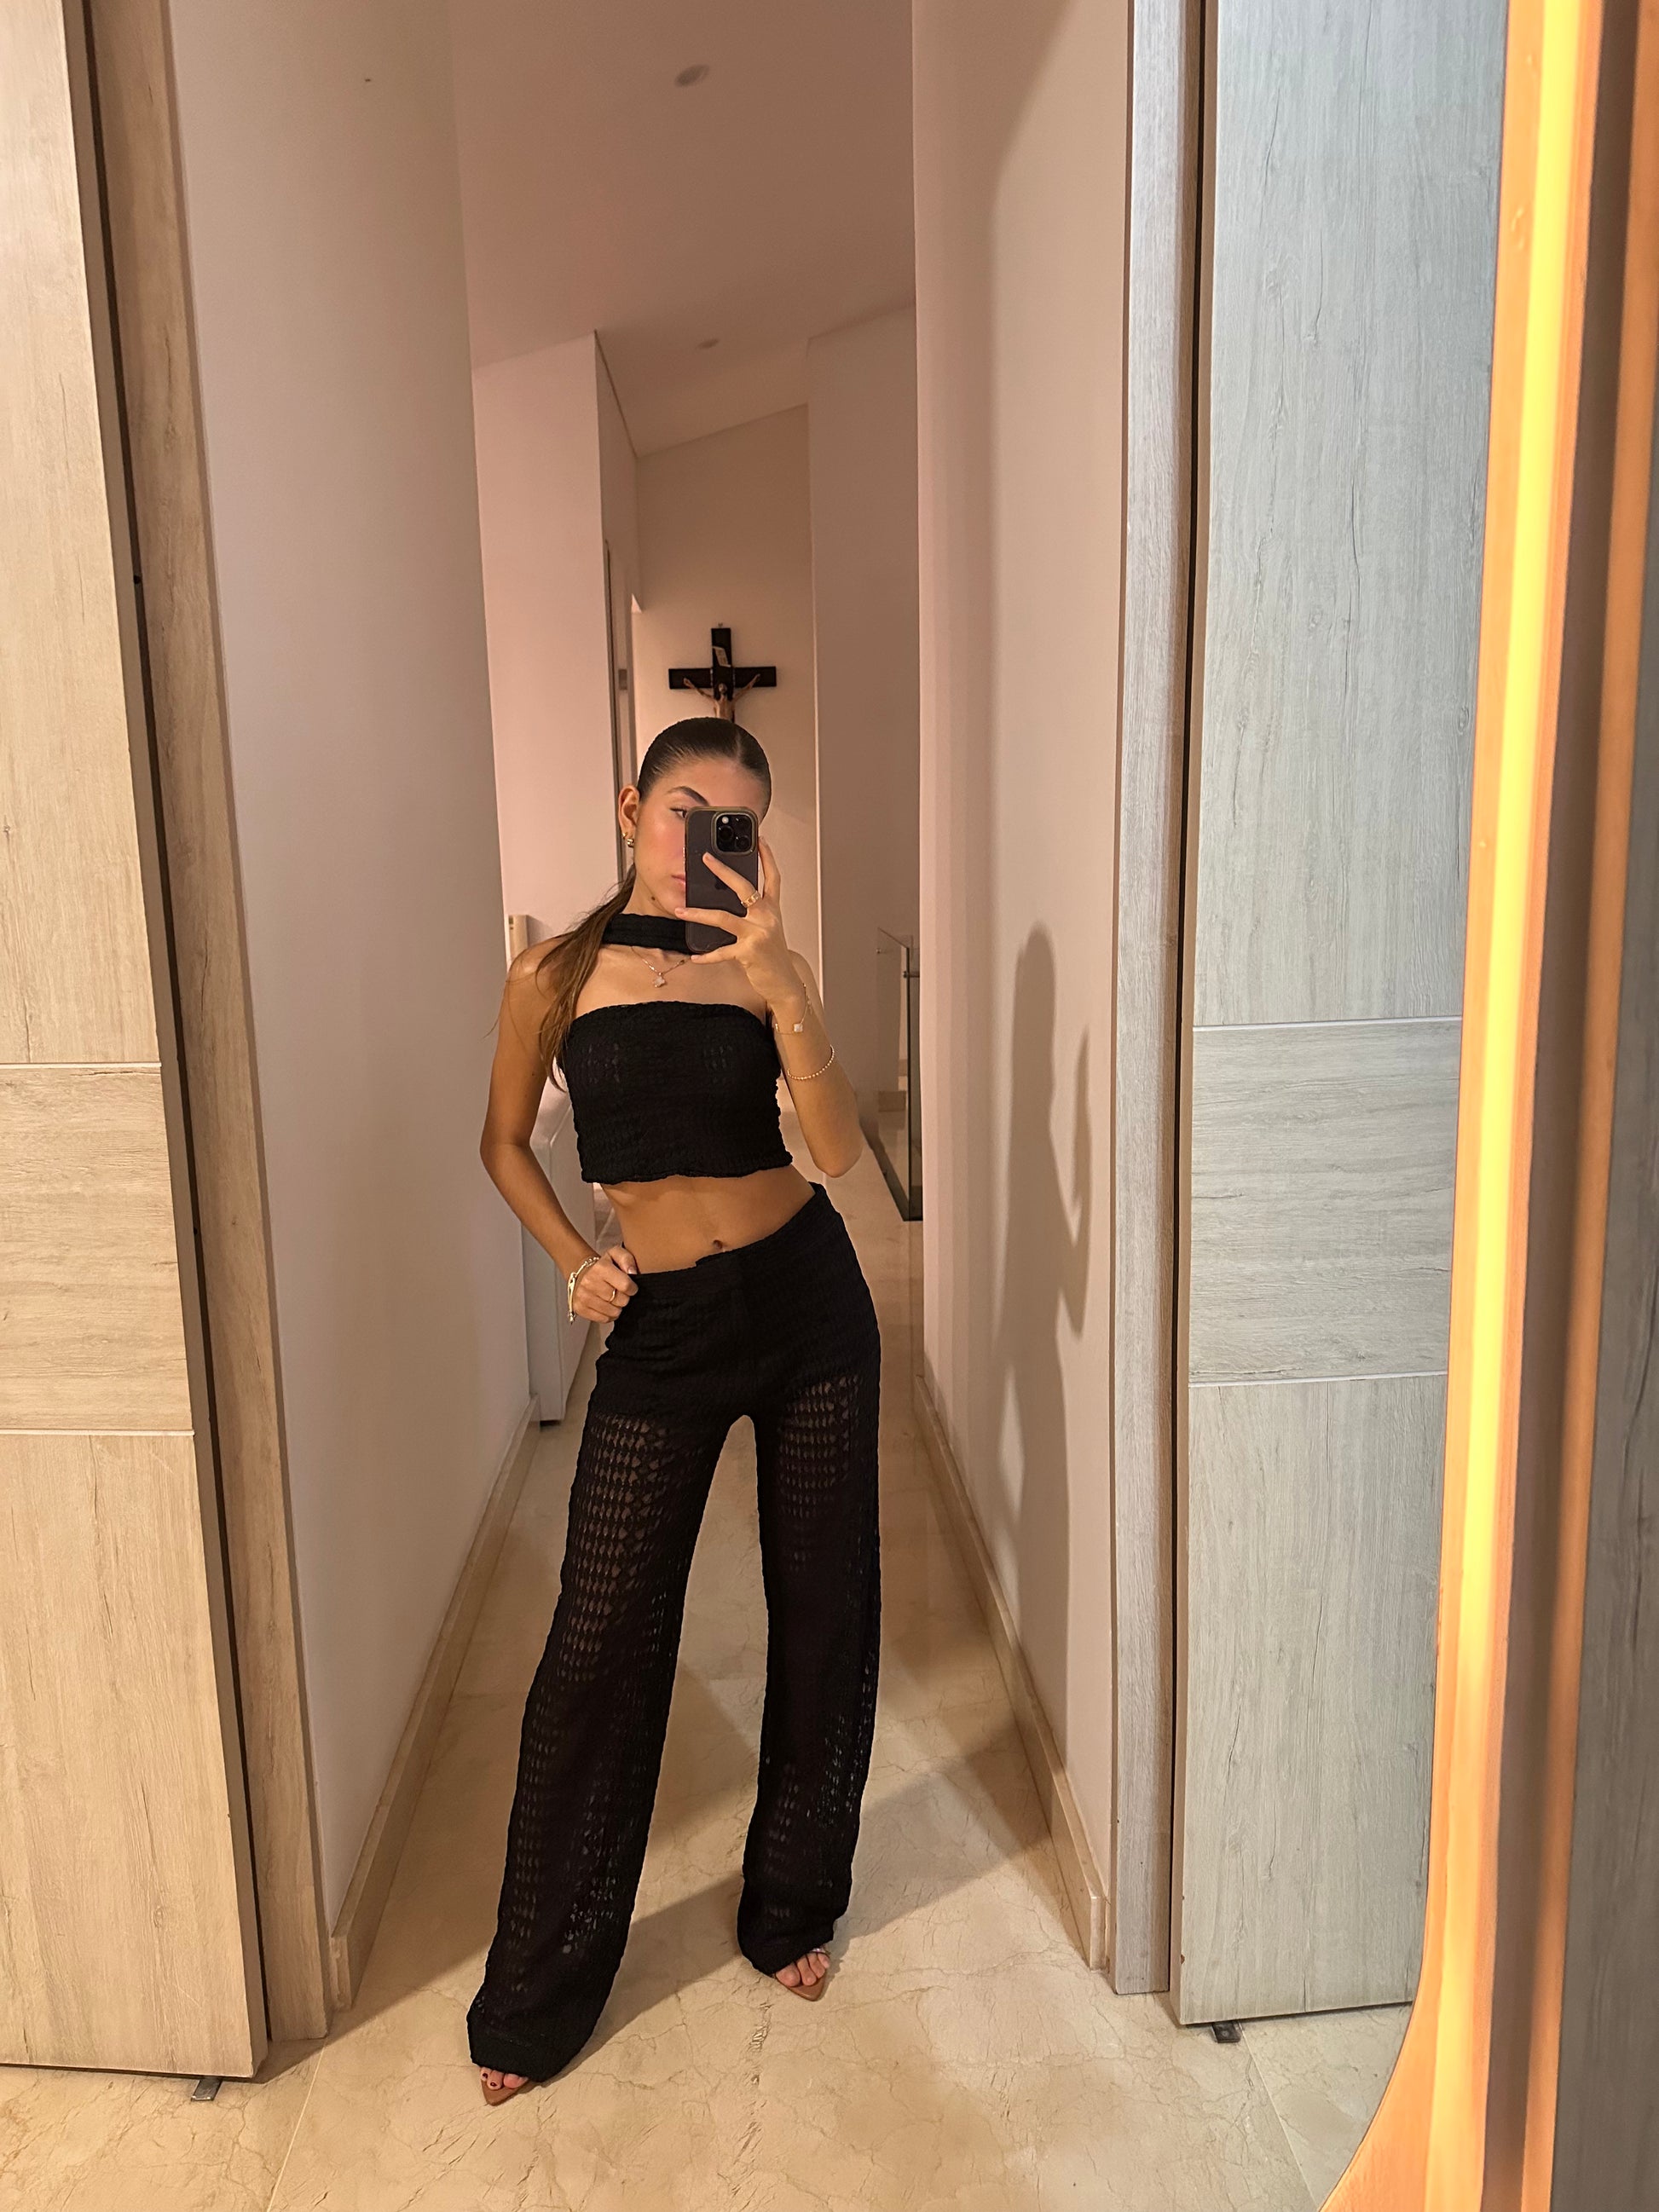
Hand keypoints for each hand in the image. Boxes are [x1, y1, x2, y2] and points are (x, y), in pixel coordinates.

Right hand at [572, 1242, 637, 1323]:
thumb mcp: (616, 1255)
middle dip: (624, 1298)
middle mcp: (589, 1282)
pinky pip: (604, 1319)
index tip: (630, 1287)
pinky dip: (608, 1315)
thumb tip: (633, 1272)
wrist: (581, 1273)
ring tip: (613, 1299)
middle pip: (621, 1300)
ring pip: (613, 1312)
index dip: (632, 1288)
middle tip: (619, 1292)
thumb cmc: (603, 1266)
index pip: (626, 1286)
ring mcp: (583, 1297)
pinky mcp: (580, 1308)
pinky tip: (606, 1306)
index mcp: (600, 1268)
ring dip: (617, 1307)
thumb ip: (627, 1259)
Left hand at [674, 836, 798, 1008]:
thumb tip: (723, 900)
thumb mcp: (767, 928)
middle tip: (705, 858)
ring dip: (698, 914)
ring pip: (723, 917)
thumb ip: (751, 913)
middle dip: (723, 871)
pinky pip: (721, 952)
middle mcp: (767, 917)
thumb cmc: (773, 955)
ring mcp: (758, 933)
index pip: (773, 877)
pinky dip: (706, 956)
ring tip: (680, 911)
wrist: (784, 983)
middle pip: (744, 887)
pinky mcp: (749, 952)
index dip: (767, 857)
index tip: (759, 839)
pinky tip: (695, 956)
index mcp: (772, 909)